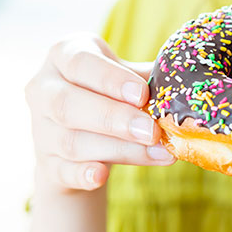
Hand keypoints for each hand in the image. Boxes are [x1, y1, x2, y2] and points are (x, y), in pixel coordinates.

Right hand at [25, 33, 174, 193]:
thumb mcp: (125, 77)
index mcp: (64, 55)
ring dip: (120, 150)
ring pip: (72, 141)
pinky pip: (62, 170)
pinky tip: (102, 176)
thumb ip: (149, 78)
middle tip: (153, 131)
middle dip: (115, 119)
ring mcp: (40, 129)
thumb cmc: (109, 93)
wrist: (79, 131)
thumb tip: (191, 84)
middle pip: (69, 105)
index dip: (110, 79)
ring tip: (161, 153)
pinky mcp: (46, 163)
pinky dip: (83, 174)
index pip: (80, 63)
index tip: (141, 94)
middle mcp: (44, 89)